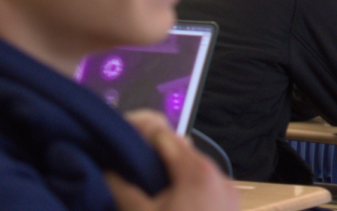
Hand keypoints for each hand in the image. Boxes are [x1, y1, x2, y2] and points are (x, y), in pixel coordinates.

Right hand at [106, 111, 239, 210]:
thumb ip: (123, 188)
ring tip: (148, 179)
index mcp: (197, 171)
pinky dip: (187, 184)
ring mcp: (228, 191)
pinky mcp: (230, 206)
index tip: (121, 133)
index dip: (139, 132)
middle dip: (156, 151)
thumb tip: (106, 170)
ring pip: (194, 167)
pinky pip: (206, 184)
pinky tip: (169, 196)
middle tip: (129, 157)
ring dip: (172, 169)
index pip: (164, 135)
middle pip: (181, 150)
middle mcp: (219, 175)